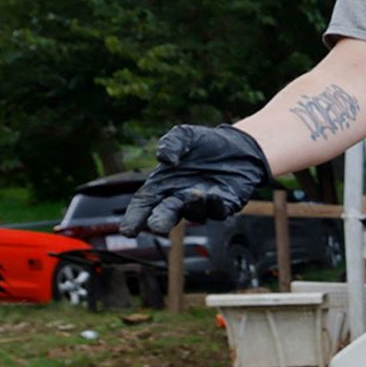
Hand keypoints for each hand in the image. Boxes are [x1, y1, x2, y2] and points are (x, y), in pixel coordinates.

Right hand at [124, 125, 270, 239]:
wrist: (237, 146)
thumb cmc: (204, 143)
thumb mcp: (184, 135)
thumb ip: (172, 143)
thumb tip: (165, 159)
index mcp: (162, 184)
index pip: (144, 203)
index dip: (135, 217)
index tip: (128, 231)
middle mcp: (179, 198)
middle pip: (166, 215)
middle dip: (160, 221)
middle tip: (157, 226)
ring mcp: (201, 205)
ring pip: (193, 214)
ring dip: (192, 206)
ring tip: (193, 193)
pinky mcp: (224, 206)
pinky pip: (217, 211)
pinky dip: (214, 205)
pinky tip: (212, 195)